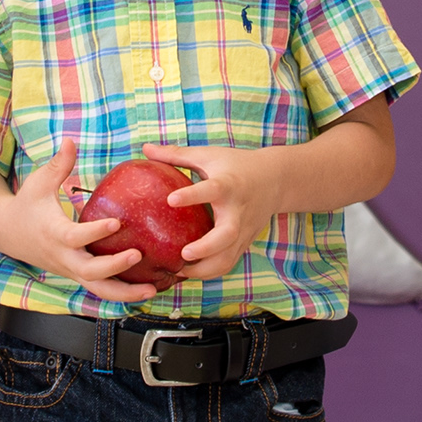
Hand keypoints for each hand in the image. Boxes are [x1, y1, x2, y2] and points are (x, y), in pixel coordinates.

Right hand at [1, 144, 143, 292]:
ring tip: (153, 289)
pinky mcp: (77, 276)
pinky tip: (149, 289)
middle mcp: (63, 257)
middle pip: (88, 271)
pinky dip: (123, 294)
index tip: (117, 222)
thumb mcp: (38, 183)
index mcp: (53, 233)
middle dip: (114, 267)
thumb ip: (58, 165)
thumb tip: (71, 140)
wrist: (7, 233)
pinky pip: (101, 289)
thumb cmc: (26, 205)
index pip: (75, 237)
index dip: (95, 232)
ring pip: (97, 289)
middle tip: (138, 254)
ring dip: (125, 293)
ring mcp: (70, 270)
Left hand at [139, 141, 300, 282]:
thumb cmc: (236, 165)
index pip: (211, 190)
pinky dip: (209, 273)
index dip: (192, 195)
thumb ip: (176, 155)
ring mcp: (243, 230)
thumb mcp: (208, 155)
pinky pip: (228, 263)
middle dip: (206, 247)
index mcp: (228, 185)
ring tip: (178, 271)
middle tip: (183, 253)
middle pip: (227, 235)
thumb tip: (144, 148)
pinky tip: (188, 273)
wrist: (276, 180)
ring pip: (228, 257)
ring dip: (204, 269)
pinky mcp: (244, 243)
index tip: (171, 200)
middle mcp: (237, 211)